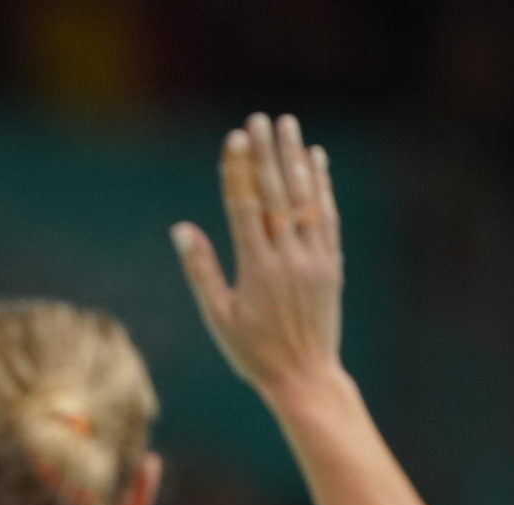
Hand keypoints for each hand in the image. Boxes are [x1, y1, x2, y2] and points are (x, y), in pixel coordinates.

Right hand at [172, 112, 342, 398]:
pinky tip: (314, 159)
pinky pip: (327, 215)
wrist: (304, 376)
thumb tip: (182, 230)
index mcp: (257, 270)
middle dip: (265, 153)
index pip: (246, 208)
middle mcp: (288, 257)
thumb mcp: (217, 317)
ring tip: (287, 125)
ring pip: (305, 198)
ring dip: (294, 158)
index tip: (235, 139)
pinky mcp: (332, 263)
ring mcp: (314, 258)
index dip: (240, 171)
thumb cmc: (252, 352)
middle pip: (276, 194)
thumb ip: (202, 270)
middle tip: (258, 119)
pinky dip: (320, 184)